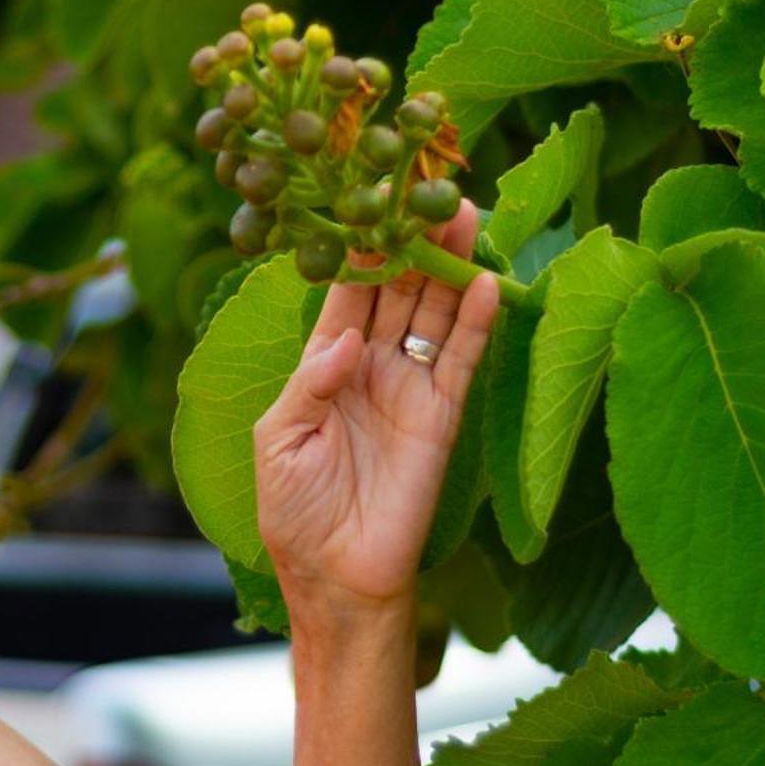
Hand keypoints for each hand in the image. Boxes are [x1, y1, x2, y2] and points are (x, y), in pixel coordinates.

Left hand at [251, 198, 500, 609]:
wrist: (337, 579)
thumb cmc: (294, 513)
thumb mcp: (278, 442)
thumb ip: (308, 385)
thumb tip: (345, 341)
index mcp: (323, 363)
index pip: (346, 292)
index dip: (359, 247)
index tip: (370, 198)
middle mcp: (371, 365)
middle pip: (397, 288)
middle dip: (412, 238)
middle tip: (428, 186)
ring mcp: (410, 387)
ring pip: (434, 312)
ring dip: (449, 264)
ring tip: (463, 212)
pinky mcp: (443, 417)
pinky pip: (464, 360)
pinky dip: (476, 321)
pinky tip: (486, 281)